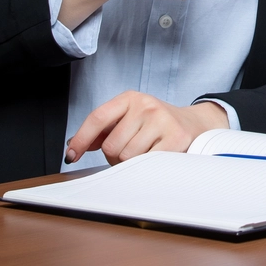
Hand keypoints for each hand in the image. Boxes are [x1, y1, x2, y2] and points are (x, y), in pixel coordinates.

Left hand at [65, 92, 228, 164]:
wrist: (194, 124)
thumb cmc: (156, 123)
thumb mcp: (129, 118)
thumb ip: (102, 131)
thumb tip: (74, 145)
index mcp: (130, 98)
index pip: (97, 117)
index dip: (81, 138)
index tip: (71, 155)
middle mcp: (145, 105)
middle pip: (111, 145)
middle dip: (115, 157)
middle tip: (128, 153)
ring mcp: (161, 120)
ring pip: (128, 157)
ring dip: (131, 164)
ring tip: (144, 154)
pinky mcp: (175, 138)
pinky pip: (147, 163)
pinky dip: (147, 167)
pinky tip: (155, 157)